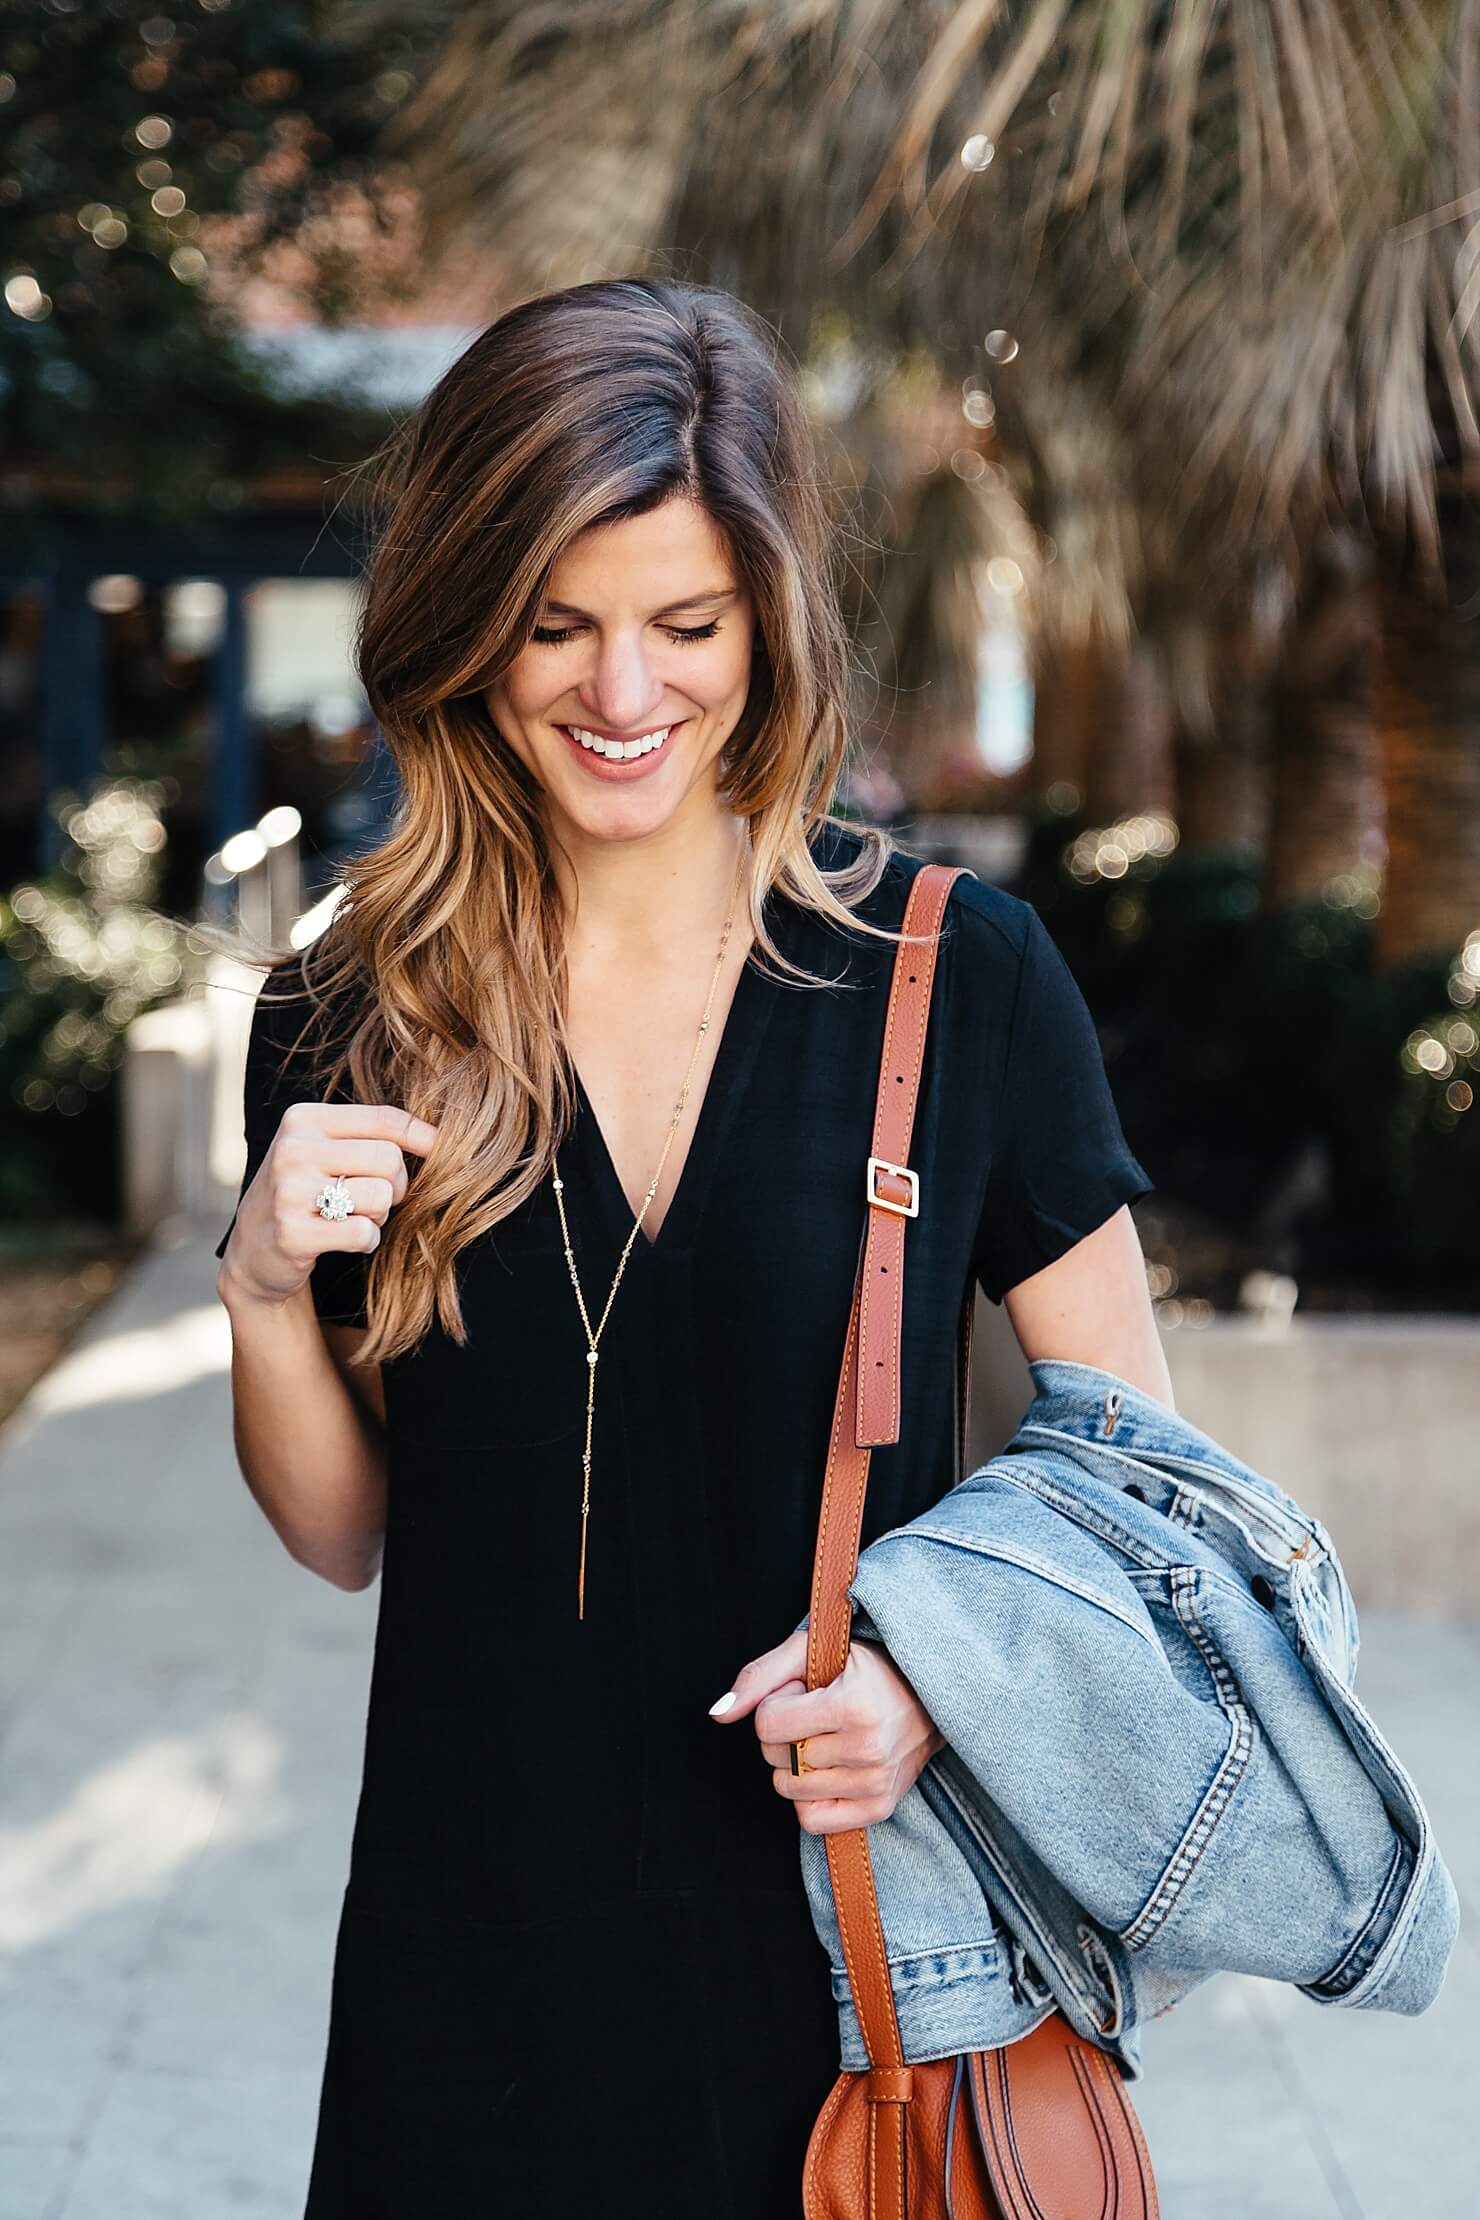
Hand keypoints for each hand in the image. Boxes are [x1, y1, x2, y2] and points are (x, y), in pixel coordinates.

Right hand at [217, 1101, 438, 1308]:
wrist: (253, 1251)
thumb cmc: (305, 1193)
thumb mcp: (324, 1151)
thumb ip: (371, 1137)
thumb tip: (442, 1138)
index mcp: (303, 1119)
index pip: (384, 1118)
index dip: (422, 1136)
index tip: (440, 1150)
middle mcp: (293, 1149)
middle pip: (389, 1159)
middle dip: (396, 1185)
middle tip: (376, 1199)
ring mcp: (289, 1191)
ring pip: (381, 1196)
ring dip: (379, 1215)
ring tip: (353, 1217)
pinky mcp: (293, 1233)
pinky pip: (364, 1232)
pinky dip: (366, 1240)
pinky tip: (342, 1239)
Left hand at [707, 1626, 945, 1834]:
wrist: (928, 1694)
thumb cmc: (865, 1667)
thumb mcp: (811, 1651)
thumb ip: (760, 1676)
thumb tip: (720, 1713)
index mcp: (852, 1708)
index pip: (767, 1725)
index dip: (776, 1705)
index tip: (802, 1693)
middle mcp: (866, 1751)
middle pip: (776, 1758)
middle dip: (783, 1734)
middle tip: (816, 1713)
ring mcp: (875, 1784)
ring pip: (789, 1789)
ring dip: (795, 1764)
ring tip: (825, 1737)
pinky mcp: (879, 1808)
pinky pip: (811, 1820)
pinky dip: (808, 1797)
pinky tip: (827, 1768)